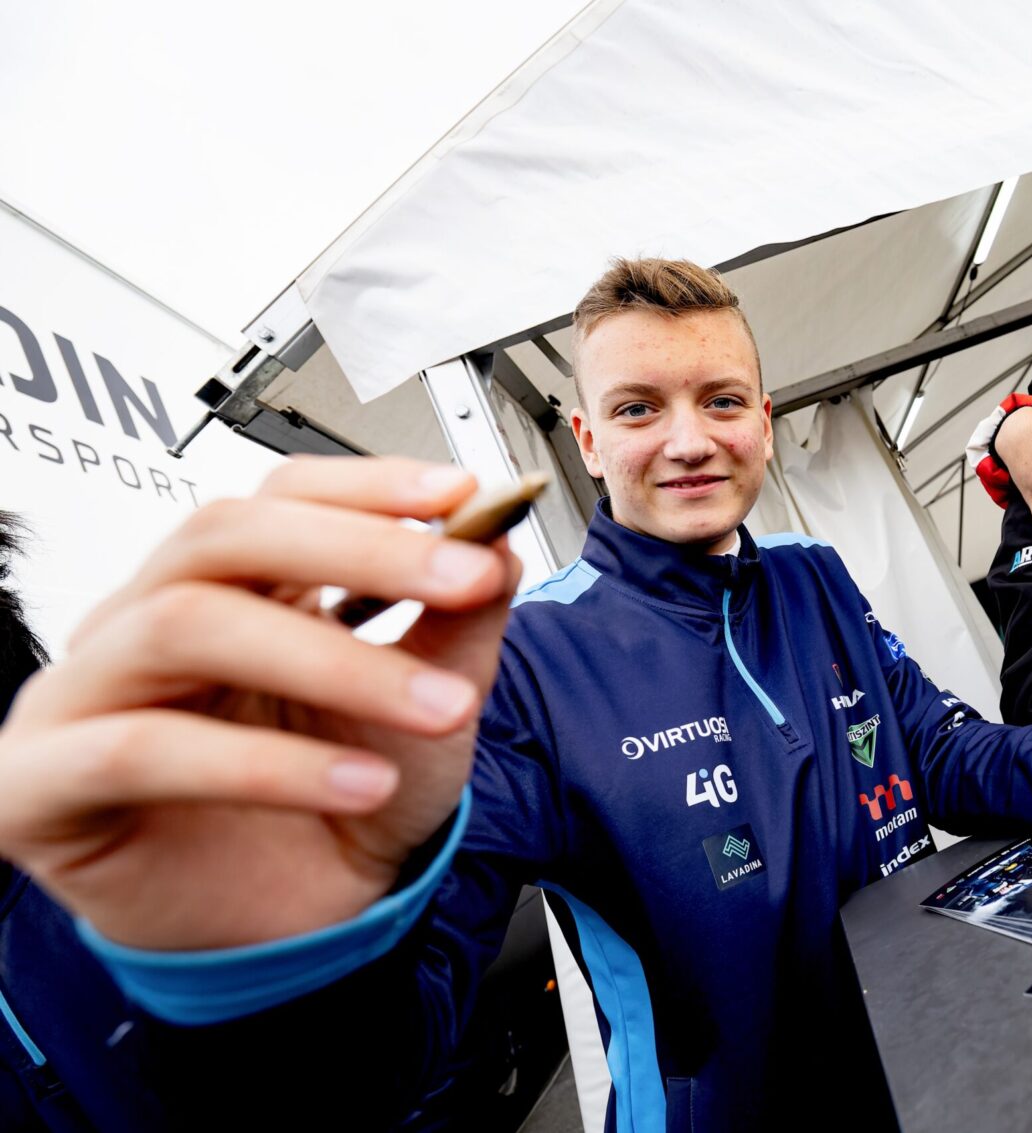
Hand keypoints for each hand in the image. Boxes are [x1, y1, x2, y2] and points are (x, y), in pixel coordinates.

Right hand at [0, 457, 518, 950]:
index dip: (368, 486)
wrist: (303, 935)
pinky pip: (140, 749)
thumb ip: (458, 626)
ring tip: (440, 707)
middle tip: (469, 580)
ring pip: (184, 625)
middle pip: (226, 535)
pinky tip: (360, 785)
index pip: (279, 495)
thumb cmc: (342, 812)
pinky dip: (264, 765)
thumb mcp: (428, 712)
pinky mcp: (43, 785)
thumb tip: (498, 542)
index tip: (465, 496)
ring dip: (332, 660)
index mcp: (231, 590)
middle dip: (361, 550)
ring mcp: (84, 696)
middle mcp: (145, 623)